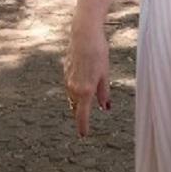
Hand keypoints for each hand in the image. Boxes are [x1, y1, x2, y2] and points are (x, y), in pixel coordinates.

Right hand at [64, 22, 110, 136]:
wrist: (84, 36)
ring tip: (82, 106)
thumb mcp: (105, 74)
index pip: (82, 115)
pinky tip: (82, 84)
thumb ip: (104, 93)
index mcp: (85, 90)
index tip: (83, 135)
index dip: (82, 126)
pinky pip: (70, 87)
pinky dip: (75, 90)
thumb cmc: (99, 53)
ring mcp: (67, 80)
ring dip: (77, 103)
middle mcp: (73, 88)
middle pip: (75, 108)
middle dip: (79, 115)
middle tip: (83, 123)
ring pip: (72, 97)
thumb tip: (105, 108)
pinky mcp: (65, 73)